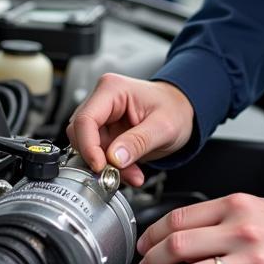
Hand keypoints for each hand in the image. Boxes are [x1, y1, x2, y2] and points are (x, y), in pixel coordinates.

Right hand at [66, 73, 194, 186]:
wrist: (182, 111)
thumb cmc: (175, 109)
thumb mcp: (164, 127)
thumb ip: (139, 142)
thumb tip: (114, 158)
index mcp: (112, 89)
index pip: (85, 119)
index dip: (88, 146)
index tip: (100, 167)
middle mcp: (102, 100)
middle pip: (80, 133)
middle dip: (97, 158)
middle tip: (116, 175)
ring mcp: (102, 116)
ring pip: (87, 147)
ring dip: (106, 166)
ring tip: (131, 174)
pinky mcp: (105, 131)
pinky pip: (98, 153)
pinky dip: (112, 167)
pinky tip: (130, 171)